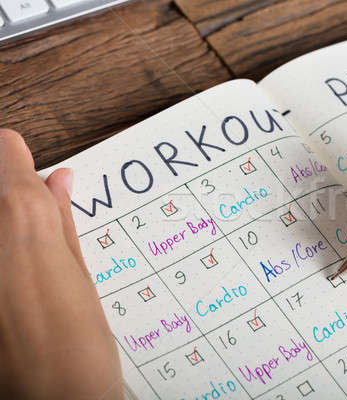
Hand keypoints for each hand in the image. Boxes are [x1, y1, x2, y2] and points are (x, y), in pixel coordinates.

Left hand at [0, 130, 122, 397]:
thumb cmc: (82, 347)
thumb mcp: (82, 277)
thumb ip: (62, 222)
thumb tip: (59, 179)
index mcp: (23, 225)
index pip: (6, 157)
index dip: (16, 159)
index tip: (29, 169)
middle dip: (12, 197)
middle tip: (37, 233)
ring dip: (7, 230)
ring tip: (27, 270)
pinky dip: (4, 257)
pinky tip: (15, 284)